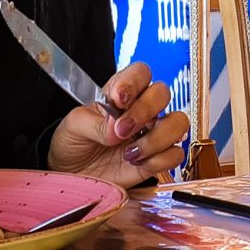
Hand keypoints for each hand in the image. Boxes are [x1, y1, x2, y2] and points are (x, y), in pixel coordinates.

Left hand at [47, 62, 190, 186]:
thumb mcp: (73, 127)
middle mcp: (140, 111)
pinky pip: (175, 154)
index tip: (119, 99)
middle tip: (122, 130)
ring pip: (178, 123)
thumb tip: (116, 130)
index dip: (134, 82)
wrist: (72, 176)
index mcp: (120, 94)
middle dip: (144, 111)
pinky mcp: (156, 160)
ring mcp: (151, 135)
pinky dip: (159, 160)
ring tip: (130, 153)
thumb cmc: (73, 145)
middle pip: (163, 93)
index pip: (140, 73)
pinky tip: (138, 164)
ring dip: (156, 138)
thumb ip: (94, 123)